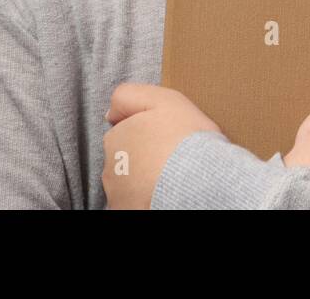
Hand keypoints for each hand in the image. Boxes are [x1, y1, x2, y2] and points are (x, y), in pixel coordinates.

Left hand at [102, 83, 221, 208]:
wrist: (199, 183)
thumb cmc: (185, 140)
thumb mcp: (163, 99)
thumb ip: (129, 96)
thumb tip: (110, 112)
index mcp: (116, 138)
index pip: (126, 135)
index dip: (148, 136)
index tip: (167, 139)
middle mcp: (110, 168)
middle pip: (126, 160)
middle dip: (143, 159)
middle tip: (171, 158)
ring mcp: (117, 194)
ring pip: (130, 184)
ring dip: (146, 181)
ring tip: (172, 178)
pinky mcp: (126, 211)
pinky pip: (136, 202)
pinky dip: (148, 199)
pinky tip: (166, 193)